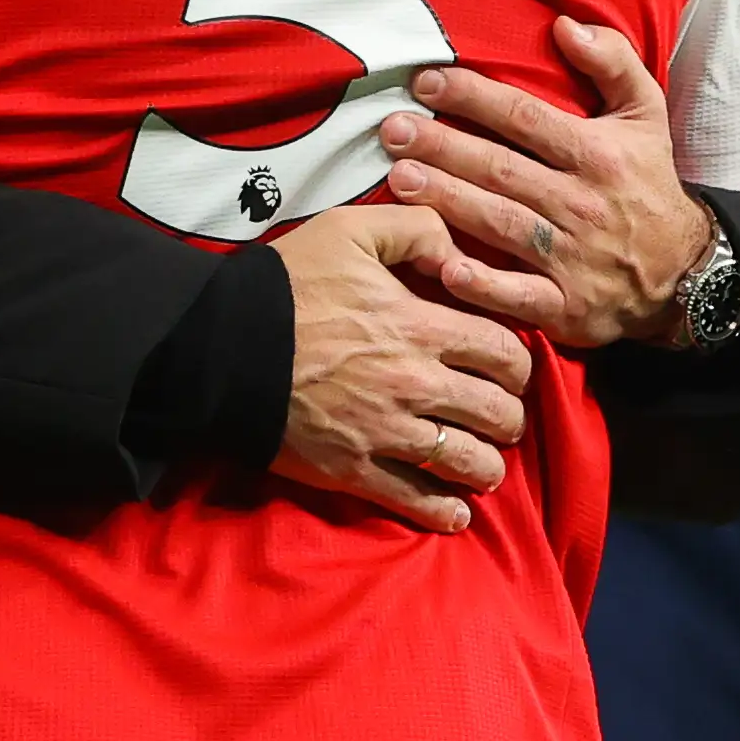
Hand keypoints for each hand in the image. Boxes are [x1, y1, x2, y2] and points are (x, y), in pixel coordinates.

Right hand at [270, 201, 535, 533]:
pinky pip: (419, 502)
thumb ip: (415, 227)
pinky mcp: (355, 470)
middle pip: (500, 414)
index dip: (518, 362)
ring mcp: (388, 433)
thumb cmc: (288, 285)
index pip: (506, 354)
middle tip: (499, 413)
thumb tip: (458, 254)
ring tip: (482, 462)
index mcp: (422, 326)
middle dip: (509, 415)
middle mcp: (417, 385)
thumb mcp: (350, 229)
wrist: (221, 347)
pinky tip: (456, 511)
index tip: (508, 367)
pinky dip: (447, 513)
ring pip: (471, 464)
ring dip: (486, 466)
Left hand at [376, 15, 716, 350]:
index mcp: (596, 152)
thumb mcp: (646, 114)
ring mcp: (571, 256)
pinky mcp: (565, 305)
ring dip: (448, 202)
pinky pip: (519, 295)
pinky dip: (483, 285)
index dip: (474, 97)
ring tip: (399, 180)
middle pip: (501, 169)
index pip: (525, 117)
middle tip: (392, 131)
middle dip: (443, 147)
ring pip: (500, 224)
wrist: (686, 272)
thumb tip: (565, 24)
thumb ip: (613, 61)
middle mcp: (581, 202)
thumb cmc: (647, 184)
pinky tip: (444, 267)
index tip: (426, 81)